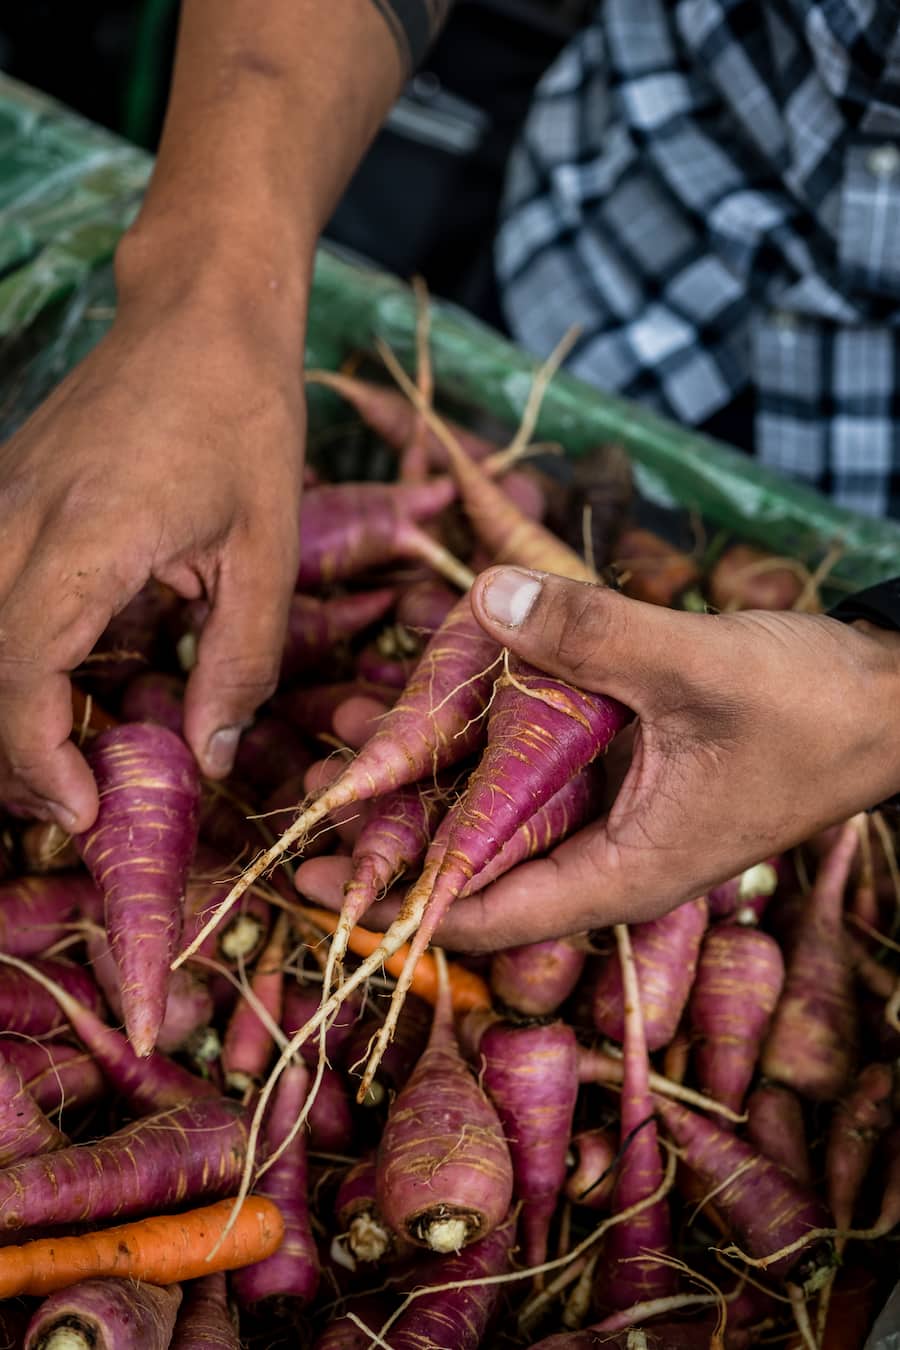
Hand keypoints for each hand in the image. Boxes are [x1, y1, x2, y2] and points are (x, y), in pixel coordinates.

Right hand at [0, 266, 304, 830]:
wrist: (200, 314)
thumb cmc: (244, 418)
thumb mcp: (267, 548)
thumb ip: (239, 660)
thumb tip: (208, 756)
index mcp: (87, 536)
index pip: (21, 674)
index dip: (39, 760)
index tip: (83, 812)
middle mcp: (15, 519)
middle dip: (17, 755)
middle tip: (81, 800)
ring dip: (8, 709)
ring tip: (69, 757)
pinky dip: (11, 657)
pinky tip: (64, 682)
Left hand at [298, 568, 899, 950]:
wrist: (891, 703)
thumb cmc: (815, 709)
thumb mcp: (699, 668)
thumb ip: (593, 633)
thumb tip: (486, 596)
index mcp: (619, 869)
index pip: (482, 914)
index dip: (395, 899)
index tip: (317, 875)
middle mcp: (605, 850)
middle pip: (476, 855)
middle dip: (396, 821)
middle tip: (317, 781)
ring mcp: (616, 806)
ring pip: (503, 798)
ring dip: (436, 764)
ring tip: (357, 726)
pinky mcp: (627, 763)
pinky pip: (542, 753)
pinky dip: (494, 723)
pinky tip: (451, 679)